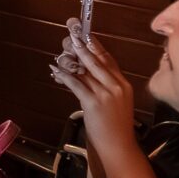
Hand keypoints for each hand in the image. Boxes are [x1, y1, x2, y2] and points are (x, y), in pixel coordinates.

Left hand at [48, 23, 138, 157]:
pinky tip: (56, 70)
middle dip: (81, 44)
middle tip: (70, 32)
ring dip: (70, 58)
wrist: (118, 145)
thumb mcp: (114, 101)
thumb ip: (103, 86)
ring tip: (61, 48)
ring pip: (85, 70)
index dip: (95, 44)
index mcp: (123, 83)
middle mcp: (116, 85)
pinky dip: (64, 75)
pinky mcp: (94, 103)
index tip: (84, 32)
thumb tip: (82, 72)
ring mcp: (106, 94)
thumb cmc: (114, 125)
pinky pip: (76, 84)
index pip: (108, 58)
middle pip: (96, 59)